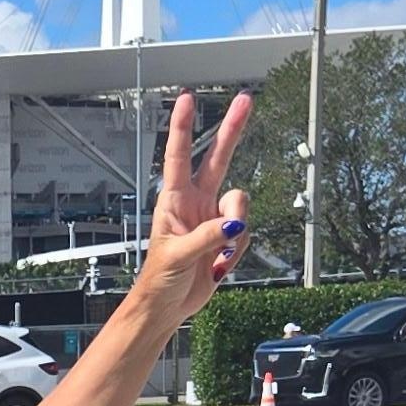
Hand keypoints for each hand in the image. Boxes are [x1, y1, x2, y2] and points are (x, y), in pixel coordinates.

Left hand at [134, 91, 253, 327]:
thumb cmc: (159, 280)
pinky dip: (236, 251)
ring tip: (216, 255)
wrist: (168, 306)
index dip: (181, 126)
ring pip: (240, 205)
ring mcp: (212, 218)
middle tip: (246, 100)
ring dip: (235, 230)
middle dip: (232, 130)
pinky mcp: (226, 237)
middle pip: (217, 157)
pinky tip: (218, 264)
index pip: (177, 155)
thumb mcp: (177, 257)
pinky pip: (244, 233)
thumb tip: (233, 225)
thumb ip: (206, 238)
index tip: (186, 99)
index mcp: (174, 201)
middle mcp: (195, 202)